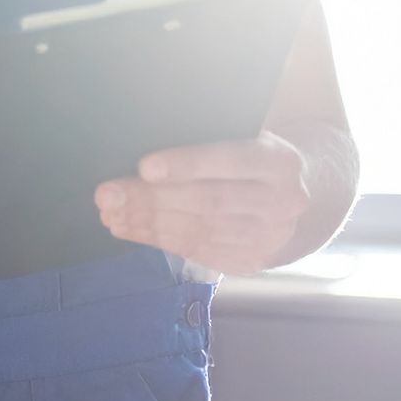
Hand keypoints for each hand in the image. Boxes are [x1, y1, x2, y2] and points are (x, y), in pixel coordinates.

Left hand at [94, 133, 311, 275]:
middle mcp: (282, 202)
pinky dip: (156, 239)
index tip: (144, 167)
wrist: (293, 197)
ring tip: (110, 213)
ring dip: (146, 223)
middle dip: (151, 199)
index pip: (229, 160)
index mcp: (279, 161)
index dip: (186, 164)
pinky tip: (127, 228)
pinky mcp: (250, 261)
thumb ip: (209, 141)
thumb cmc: (249, 158)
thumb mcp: (244, 138)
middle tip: (107, 195)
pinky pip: (194, 250)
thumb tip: (147, 154)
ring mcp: (269, 238)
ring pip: (197, 230)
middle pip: (207, 202)